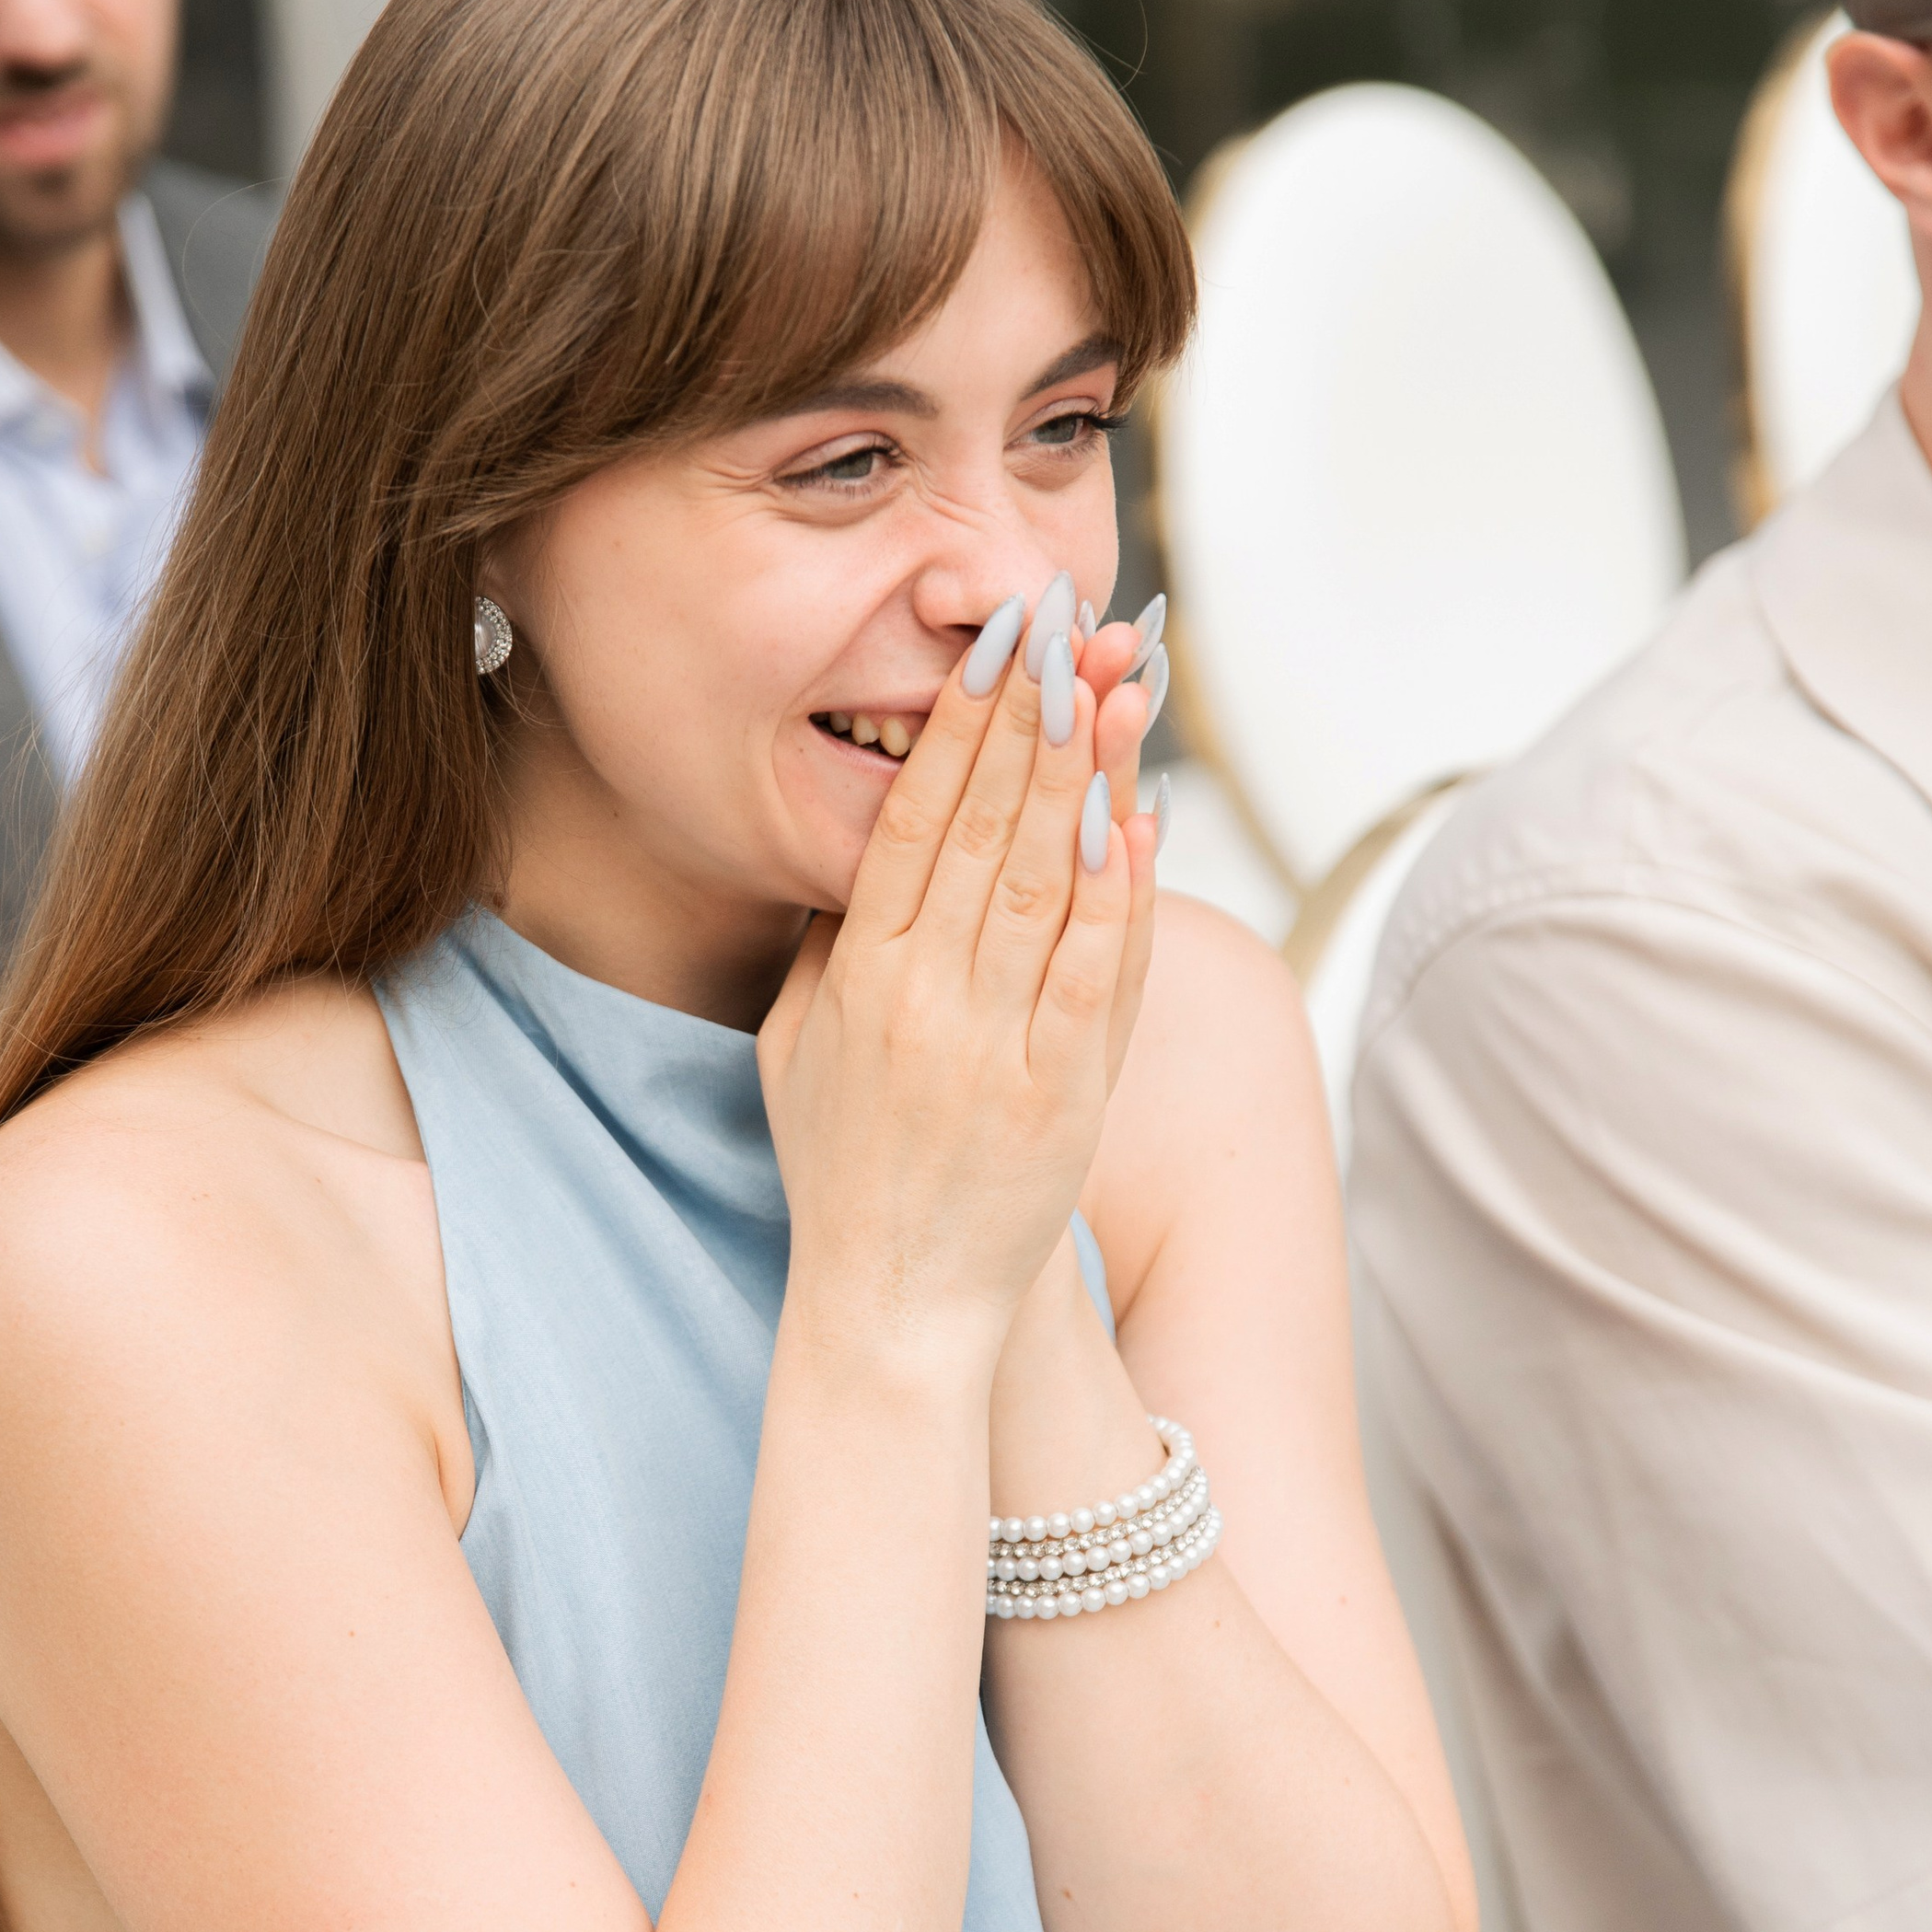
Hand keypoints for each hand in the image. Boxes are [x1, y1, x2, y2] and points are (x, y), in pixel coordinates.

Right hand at [758, 580, 1156, 1351]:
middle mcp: (922, 1003)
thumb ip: (826, 950)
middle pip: (984, 831)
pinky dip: (1119, 896)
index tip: (994, 646)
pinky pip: (1095, 977)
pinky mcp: (1060, 1098)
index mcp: (858, 979)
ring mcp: (995, 1049)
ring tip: (1111, 686)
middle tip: (1066, 622)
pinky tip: (1136, 823)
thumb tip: (860, 856)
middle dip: (1030, 716)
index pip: (911, 823)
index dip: (958, 727)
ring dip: (1083, 777)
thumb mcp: (795, 1048)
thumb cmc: (843, 1173)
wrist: (891, 1308)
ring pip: (1044, 886)